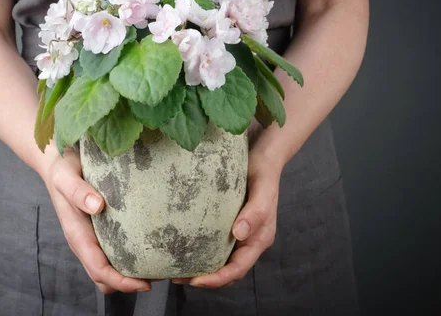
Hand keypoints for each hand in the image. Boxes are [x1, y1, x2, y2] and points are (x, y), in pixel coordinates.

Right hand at [39, 144, 150, 293]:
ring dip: (130, 273)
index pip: (99, 270)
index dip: (121, 281)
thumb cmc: (62, 169)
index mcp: (77, 235)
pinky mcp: (100, 228)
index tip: (145, 283)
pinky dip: (130, 257)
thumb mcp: (66, 176)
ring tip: (158, 265)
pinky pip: (114, 252)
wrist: (57, 161)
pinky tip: (149, 246)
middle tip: (159, 275)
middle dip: (129, 284)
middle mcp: (85, 241)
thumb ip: (78, 191)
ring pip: (110, 268)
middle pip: (105, 278)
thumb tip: (97, 206)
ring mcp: (93, 237)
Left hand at [172, 150, 280, 287]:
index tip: (196, 281)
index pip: (238, 268)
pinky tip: (183, 247)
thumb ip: (254, 213)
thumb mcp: (262, 192)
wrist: (262, 158)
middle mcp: (249, 240)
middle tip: (178, 278)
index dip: (218, 279)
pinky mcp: (228, 224)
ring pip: (220, 259)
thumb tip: (238, 233)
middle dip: (205, 279)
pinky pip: (214, 243)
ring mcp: (239, 234)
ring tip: (176, 269)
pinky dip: (200, 250)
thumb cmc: (263, 174)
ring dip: (201, 268)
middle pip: (227, 270)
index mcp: (259, 239)